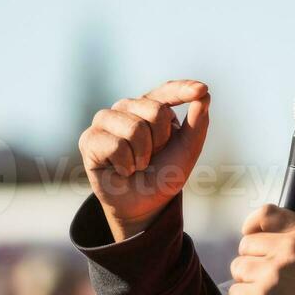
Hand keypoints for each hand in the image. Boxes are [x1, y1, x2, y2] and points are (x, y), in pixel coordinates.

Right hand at [79, 80, 210, 241]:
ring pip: (135, 128)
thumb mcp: (187, 151)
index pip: (167, 91)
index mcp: (151, 106)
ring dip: (143, 156)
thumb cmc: (164, 174)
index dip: (183, 89)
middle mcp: (126, 107)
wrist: (144, 205)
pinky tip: (122, 169)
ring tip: (137, 164)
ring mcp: (106, 120)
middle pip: (156, 111)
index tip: (202, 89)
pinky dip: (126, 165)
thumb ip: (197, 124)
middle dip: (161, 141)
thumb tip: (204, 95)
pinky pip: (116, 146)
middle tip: (152, 157)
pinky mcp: (90, 138)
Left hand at [227, 201, 294, 294]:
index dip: (253, 224)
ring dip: (248, 282)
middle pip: (246, 245)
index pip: (265, 214)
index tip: (252, 234)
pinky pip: (235, 294)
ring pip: (238, 269)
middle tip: (269, 277)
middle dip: (253, 260)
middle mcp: (287, 252)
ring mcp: (271, 277)